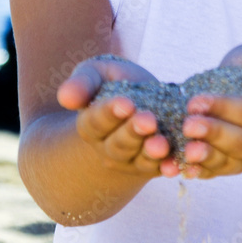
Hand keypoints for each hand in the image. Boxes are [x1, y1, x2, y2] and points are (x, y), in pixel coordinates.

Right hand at [57, 55, 177, 177]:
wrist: (142, 98)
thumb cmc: (113, 82)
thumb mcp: (96, 73)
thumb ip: (82, 83)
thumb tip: (65, 97)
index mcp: (90, 125)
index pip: (96, 122)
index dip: (110, 113)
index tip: (125, 103)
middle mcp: (108, 148)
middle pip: (119, 144)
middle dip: (133, 132)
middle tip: (148, 119)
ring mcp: (132, 159)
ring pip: (140, 159)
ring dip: (151, 153)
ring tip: (161, 144)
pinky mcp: (155, 165)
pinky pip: (162, 168)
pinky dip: (169, 167)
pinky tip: (176, 165)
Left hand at [179, 45, 241, 179]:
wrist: (241, 85)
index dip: (224, 108)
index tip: (196, 101)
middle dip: (214, 134)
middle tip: (188, 125)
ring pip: (228, 162)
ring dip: (206, 157)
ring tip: (186, 150)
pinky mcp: (230, 167)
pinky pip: (214, 172)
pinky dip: (197, 172)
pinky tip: (182, 169)